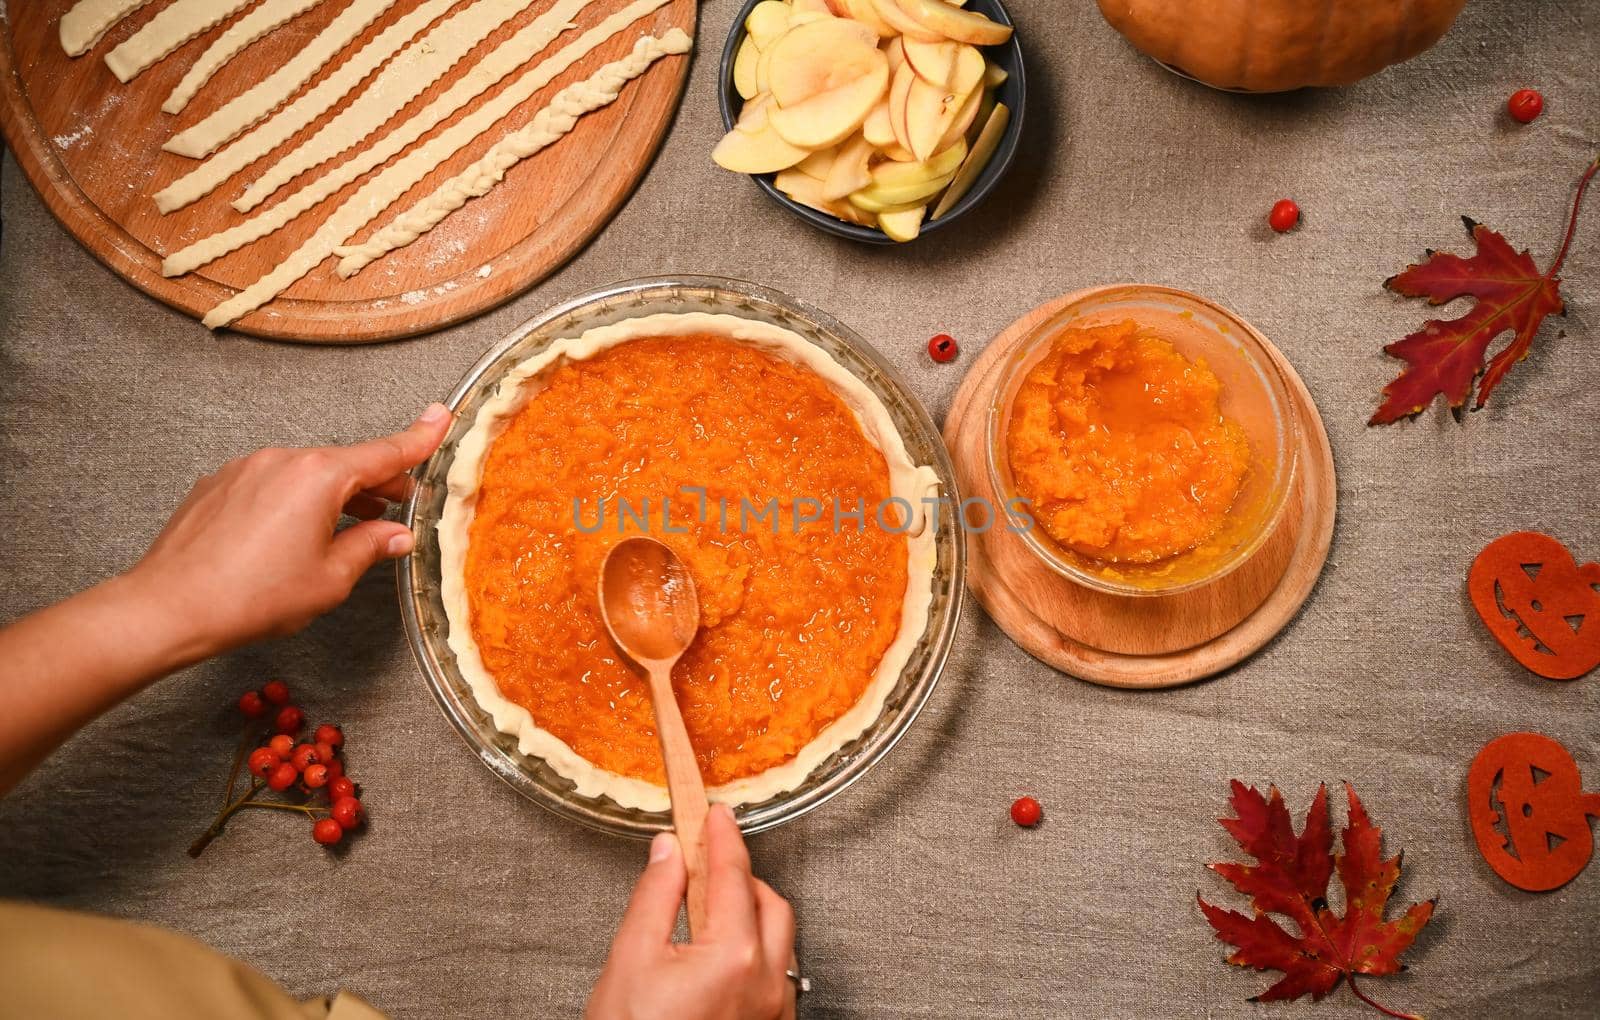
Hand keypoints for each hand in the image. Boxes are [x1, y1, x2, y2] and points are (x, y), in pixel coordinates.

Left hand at [127, 404, 450, 656]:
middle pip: (345, 465)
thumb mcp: (329, 579)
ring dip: (332, 496)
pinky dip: (293, 501)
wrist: (169, 607)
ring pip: (306, 475)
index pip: (384, 452)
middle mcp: (282, 460)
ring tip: (347, 529)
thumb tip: (395, 535)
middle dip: (376, 483)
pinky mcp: (219, 484)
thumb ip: (369, 547)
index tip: (440, 416)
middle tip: (399, 506)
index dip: (418, 438)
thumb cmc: (252, 597)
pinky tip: (291, 537)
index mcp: (319, 477)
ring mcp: (246, 468)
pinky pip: (271, 484)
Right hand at [587, 805, 797, 1019]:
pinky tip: (725, 954)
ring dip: (752, 915)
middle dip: (740, 877)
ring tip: (708, 913)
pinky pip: (780, 974)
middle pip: (769, 902)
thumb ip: (655, 896)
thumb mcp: (630, 959)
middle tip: (704, 865)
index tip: (715, 815)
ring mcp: (775, 1010)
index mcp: (733, 956)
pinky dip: (759, 951)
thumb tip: (668, 851)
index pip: (732, 874)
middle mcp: (767, 983)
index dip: (722, 837)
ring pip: (781, 939)